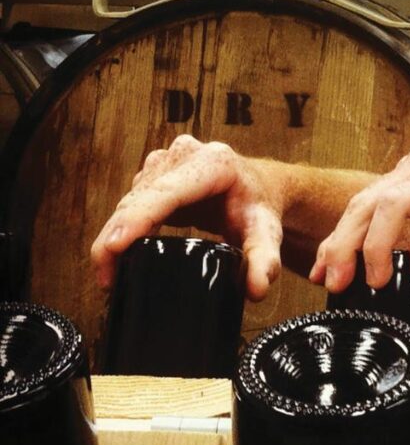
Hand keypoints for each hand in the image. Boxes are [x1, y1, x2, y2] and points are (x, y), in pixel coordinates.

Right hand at [90, 135, 284, 300]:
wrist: (259, 185)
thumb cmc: (260, 205)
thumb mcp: (267, 232)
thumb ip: (266, 260)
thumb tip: (257, 289)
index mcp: (213, 163)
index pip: (167, 192)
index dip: (136, 218)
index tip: (113, 247)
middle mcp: (185, 155)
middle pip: (139, 198)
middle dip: (116, 238)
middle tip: (106, 279)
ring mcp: (166, 161)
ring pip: (129, 201)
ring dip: (114, 235)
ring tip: (109, 275)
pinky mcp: (154, 174)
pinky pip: (130, 203)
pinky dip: (121, 229)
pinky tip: (117, 257)